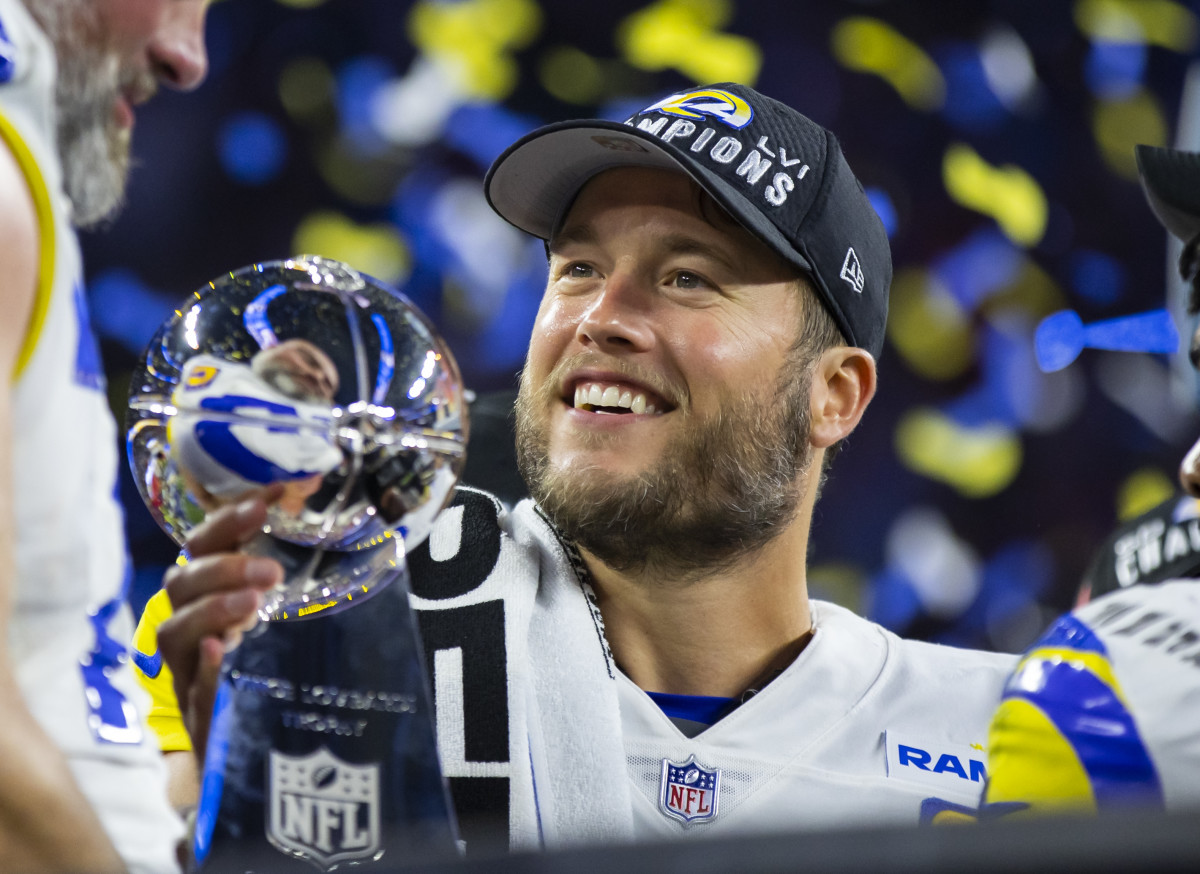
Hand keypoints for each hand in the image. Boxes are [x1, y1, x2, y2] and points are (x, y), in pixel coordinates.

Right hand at [157, 485, 284, 761]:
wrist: (251, 752)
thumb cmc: (265, 666)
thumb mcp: (278, 613)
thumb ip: (284, 571)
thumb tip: (312, 509)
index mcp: (206, 593)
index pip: (206, 544)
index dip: (233, 515)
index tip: (275, 493)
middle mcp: (186, 625)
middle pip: (182, 583)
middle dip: (223, 566)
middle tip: (271, 569)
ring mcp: (184, 668)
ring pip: (174, 630)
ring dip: (212, 608)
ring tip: (253, 603)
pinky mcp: (194, 711)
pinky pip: (189, 687)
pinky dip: (202, 667)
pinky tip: (218, 652)